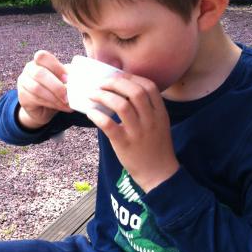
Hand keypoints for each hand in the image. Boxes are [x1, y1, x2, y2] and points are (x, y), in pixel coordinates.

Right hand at [17, 50, 71, 128]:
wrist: (43, 109)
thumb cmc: (55, 91)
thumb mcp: (63, 81)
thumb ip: (68, 77)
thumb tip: (81, 77)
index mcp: (39, 62)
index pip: (42, 57)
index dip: (55, 66)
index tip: (67, 78)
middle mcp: (29, 69)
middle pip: (39, 73)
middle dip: (56, 86)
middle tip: (68, 96)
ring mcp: (23, 82)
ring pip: (37, 88)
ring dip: (55, 97)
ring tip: (67, 104)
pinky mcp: (22, 96)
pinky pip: (36, 99)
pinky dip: (52, 104)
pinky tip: (62, 107)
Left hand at [87, 72, 179, 192]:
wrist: (159, 174)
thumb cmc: (156, 148)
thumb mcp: (160, 125)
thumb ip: (148, 109)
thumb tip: (124, 92)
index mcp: (160, 113)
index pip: (149, 86)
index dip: (132, 77)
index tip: (118, 76)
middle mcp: (150, 120)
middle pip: (134, 91)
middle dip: (115, 83)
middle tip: (102, 84)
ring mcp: (138, 132)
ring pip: (120, 105)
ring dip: (103, 96)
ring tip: (93, 95)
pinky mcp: (124, 144)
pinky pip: (108, 124)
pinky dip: (97, 115)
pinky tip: (91, 112)